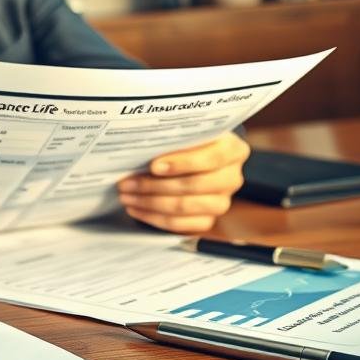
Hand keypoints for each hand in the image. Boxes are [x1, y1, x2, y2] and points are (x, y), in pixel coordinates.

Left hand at [116, 132, 249, 232]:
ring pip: (184, 207)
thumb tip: (141, 147)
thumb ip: (173, 139)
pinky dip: (154, 218)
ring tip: (127, 197)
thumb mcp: (185, 134)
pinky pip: (181, 225)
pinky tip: (137, 209)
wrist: (194, 160)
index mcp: (233, 150)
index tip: (153, 166)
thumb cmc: (186, 143)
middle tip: (126, 183)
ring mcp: (222, 202)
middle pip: (194, 186)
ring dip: (150, 203)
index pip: (210, 158)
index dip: (181, 163)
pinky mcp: (208, 220)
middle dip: (154, 186)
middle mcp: (231, 178)